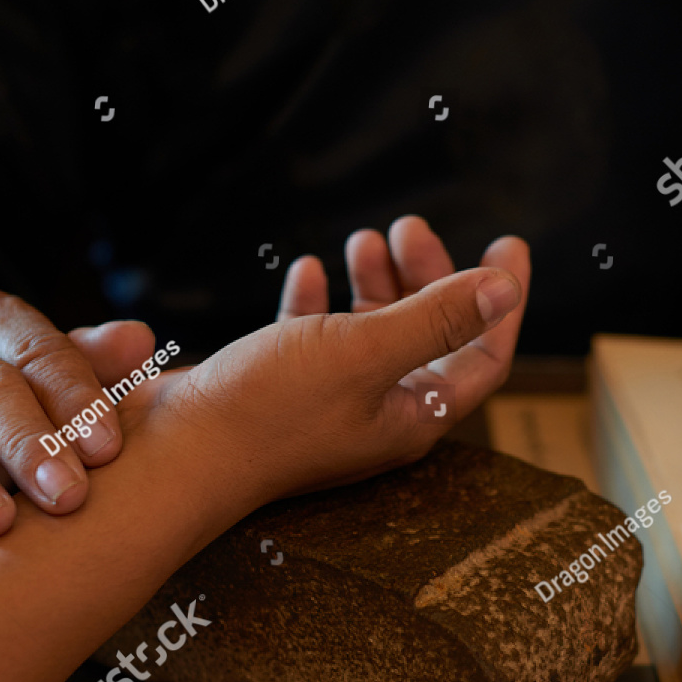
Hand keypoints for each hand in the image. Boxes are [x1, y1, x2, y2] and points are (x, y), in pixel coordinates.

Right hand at [159, 216, 529, 508]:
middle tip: (408, 226)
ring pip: (372, 333)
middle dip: (428, 276)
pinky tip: (306, 272)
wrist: (174, 454)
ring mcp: (330, 403)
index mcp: (414, 415)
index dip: (503, 301)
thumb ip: (438, 318)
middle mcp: (379, 413)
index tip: (508, 243)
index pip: (485, 357)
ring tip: (364, 238)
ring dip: (376, 283)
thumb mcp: (365, 351)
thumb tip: (506, 288)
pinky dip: (318, 302)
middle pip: (429, 336)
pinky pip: (314, 340)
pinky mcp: (281, 391)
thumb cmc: (270, 409)